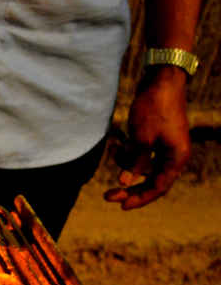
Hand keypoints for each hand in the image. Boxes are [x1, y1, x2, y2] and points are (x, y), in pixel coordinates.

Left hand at [104, 66, 191, 208]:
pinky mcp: (157, 139)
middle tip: (107, 196)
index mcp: (177, 158)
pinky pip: (142, 156)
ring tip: (115, 158)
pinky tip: (118, 147)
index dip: (140, 198)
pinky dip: (129, 156)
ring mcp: (166, 147)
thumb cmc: (155, 107)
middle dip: (130, 189)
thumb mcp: (141, 138)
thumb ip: (134, 162)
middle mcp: (175, 155)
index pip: (159, 187)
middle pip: (151, 182)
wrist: (161, 79)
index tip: (120, 205)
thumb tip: (124, 183)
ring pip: (145, 169)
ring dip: (127, 170)